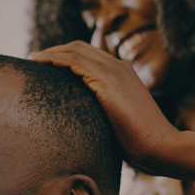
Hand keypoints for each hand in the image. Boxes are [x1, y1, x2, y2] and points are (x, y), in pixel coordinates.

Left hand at [29, 41, 179, 172]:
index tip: (46, 65)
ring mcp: (114, 72)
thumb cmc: (142, 145)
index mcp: (123, 74)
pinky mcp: (107, 82)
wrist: (161, 147)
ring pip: (74, 51)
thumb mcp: (119, 123)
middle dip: (54, 50)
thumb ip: (104, 116)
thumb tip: (86, 128)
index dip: (65, 56)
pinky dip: (55, 60)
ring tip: (32, 60)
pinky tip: (41, 65)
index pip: (89, 55)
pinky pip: (75, 62)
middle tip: (34, 60)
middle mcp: (118, 67)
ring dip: (50, 53)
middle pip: (78, 47)